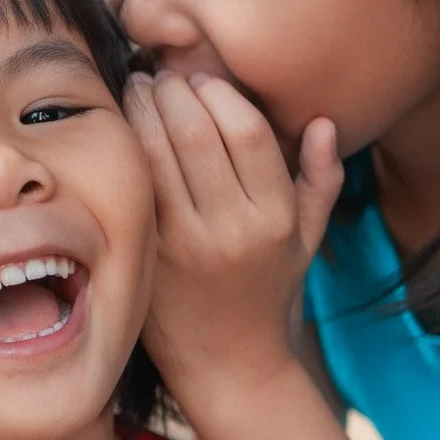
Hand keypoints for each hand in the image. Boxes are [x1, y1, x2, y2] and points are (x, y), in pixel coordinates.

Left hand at [125, 71, 341, 388]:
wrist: (229, 365)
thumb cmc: (269, 293)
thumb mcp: (308, 241)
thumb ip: (321, 180)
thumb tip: (322, 121)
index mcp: (275, 218)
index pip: (247, 131)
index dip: (219, 93)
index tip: (200, 79)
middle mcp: (232, 230)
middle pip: (197, 135)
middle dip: (174, 92)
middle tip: (159, 74)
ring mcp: (185, 245)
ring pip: (158, 155)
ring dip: (142, 111)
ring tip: (136, 88)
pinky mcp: (148, 257)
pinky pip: (133, 188)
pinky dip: (123, 150)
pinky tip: (118, 129)